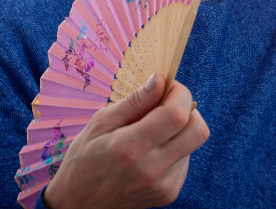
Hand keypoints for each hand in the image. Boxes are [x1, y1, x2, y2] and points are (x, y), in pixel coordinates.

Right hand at [43, 74, 208, 208]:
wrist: (77, 206)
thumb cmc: (84, 159)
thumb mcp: (100, 122)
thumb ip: (135, 101)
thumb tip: (160, 80)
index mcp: (131, 148)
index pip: (178, 115)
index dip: (179, 94)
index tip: (168, 87)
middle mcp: (152, 170)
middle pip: (198, 130)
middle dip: (188, 109)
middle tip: (166, 105)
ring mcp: (163, 185)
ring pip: (193, 143)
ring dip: (180, 129)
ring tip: (151, 132)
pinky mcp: (169, 194)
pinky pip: (186, 160)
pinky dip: (175, 147)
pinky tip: (152, 151)